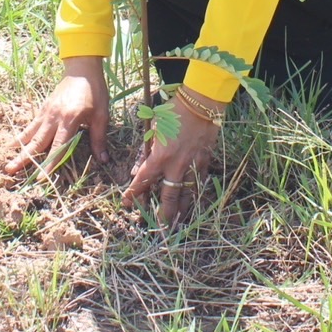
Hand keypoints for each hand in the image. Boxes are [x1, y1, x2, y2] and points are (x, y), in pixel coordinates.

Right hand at [6, 56, 109, 174]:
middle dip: (24, 158)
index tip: (41, 179)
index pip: (58, 147)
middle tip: (10, 171)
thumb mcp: (101, 115)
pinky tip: (13, 144)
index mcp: (69, 120)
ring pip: (30, 134)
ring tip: (7, 162)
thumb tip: (103, 160)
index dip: (50, 164)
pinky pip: (31, 125)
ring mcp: (46, 112)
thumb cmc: (95, 91)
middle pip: (37, 142)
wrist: (82, 69)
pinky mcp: (43, 108)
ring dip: (19, 149)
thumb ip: (99, 138)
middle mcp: (54, 118)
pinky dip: (22, 135)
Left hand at [123, 90, 223, 226]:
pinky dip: (194, 193)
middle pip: (168, 196)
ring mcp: (193, 165)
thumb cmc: (174, 110)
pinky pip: (199, 182)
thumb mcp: (154, 127)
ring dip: (181, 210)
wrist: (202, 101)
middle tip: (159, 229)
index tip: (126, 203)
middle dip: (163, 215)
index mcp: (161, 156)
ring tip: (177, 223)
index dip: (134, 194)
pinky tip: (192, 202)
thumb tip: (138, 169)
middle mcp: (177, 165)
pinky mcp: (205, 161)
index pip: (144, 181)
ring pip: (187, 194)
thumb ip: (146, 150)